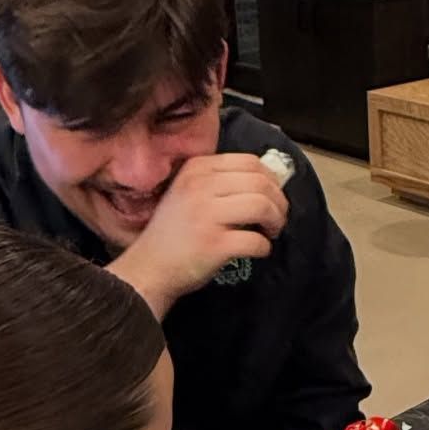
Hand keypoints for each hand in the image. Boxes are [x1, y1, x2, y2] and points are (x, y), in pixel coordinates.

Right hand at [113, 154, 289, 314]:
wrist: (149, 267)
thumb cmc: (174, 232)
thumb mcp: (190, 193)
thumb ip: (221, 183)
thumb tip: (270, 182)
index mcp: (197, 169)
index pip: (250, 161)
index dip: (271, 179)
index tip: (272, 196)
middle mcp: (200, 187)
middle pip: (261, 183)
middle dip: (279, 202)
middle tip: (276, 218)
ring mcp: (206, 215)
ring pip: (262, 206)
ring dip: (276, 221)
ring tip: (270, 232)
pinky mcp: (214, 245)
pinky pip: (256, 240)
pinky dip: (265, 247)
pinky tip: (258, 250)